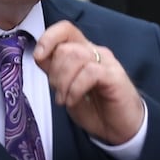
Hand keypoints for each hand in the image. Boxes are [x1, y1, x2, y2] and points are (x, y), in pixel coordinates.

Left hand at [34, 20, 144, 144]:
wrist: (120, 129)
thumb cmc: (96, 109)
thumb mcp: (67, 90)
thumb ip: (55, 72)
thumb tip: (39, 56)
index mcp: (82, 52)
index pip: (65, 30)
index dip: (48, 38)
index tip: (39, 57)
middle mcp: (94, 52)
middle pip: (65, 47)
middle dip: (54, 72)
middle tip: (58, 93)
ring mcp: (106, 62)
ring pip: (75, 56)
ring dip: (63, 81)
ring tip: (64, 100)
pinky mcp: (114, 76)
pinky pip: (89, 72)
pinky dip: (75, 89)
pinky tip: (74, 101)